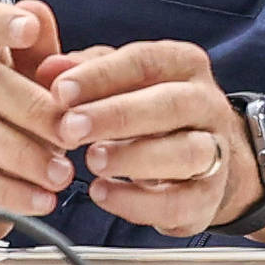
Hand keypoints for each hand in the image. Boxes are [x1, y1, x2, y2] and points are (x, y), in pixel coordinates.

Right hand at [0, 0, 73, 242]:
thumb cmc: (7, 108)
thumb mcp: (35, 82)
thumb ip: (62, 68)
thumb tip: (75, 67)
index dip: (2, 21)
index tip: (29, 29)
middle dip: (34, 108)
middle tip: (72, 134)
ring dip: (22, 154)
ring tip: (60, 175)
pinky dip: (4, 190)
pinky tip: (36, 199)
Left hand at [48, 40, 255, 237]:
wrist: (202, 159)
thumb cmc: (150, 111)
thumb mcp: (121, 80)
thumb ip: (86, 71)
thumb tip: (50, 69)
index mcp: (184, 66)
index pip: (146, 61)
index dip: (102, 75)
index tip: (60, 91)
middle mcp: (206, 104)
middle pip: (171, 104)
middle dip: (118, 116)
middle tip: (71, 128)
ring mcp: (214, 151)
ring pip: (186, 152)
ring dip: (135, 158)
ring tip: (92, 161)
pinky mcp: (207, 196)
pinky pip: (179, 202)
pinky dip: (139, 202)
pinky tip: (103, 194)